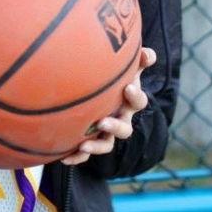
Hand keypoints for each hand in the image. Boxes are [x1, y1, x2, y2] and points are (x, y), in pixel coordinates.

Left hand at [61, 46, 155, 164]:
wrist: (100, 94)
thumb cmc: (115, 78)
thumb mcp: (126, 68)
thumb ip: (136, 60)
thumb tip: (147, 53)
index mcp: (129, 102)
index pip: (138, 101)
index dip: (135, 96)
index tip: (128, 88)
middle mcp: (121, 119)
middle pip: (124, 129)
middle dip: (115, 126)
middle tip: (103, 121)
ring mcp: (106, 132)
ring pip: (107, 144)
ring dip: (97, 146)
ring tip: (84, 145)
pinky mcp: (92, 140)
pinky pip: (86, 154)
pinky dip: (77, 157)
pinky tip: (64, 157)